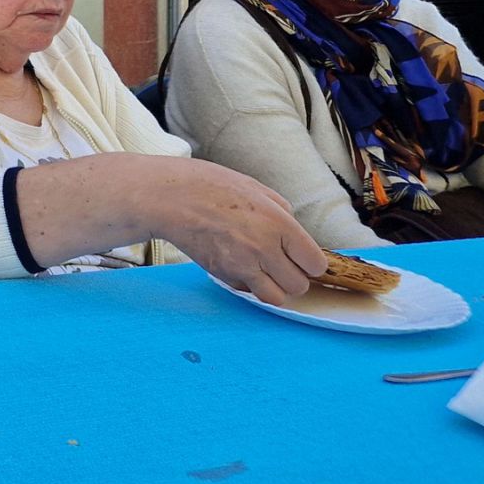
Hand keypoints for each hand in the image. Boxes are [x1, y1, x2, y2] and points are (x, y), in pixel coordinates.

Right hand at [158, 160, 326, 305]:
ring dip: (274, 287)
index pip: (315, 264)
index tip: (303, 258)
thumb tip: (294, 232)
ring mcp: (242, 265)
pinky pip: (247, 291)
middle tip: (282, 263)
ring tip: (264, 271)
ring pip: (276, 297)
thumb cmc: (208, 186)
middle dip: (294, 277)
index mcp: (278, 223)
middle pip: (299, 286)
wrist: (168, 197)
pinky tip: (239, 264)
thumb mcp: (254, 187)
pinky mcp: (222, 274)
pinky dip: (248, 284)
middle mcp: (264, 248)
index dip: (311, 262)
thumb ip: (280, 210)